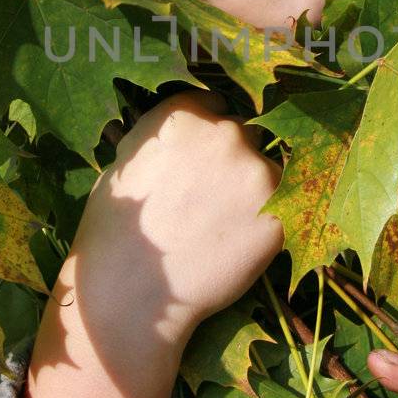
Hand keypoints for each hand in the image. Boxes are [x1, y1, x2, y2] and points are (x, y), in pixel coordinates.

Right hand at [22, 89, 282, 397]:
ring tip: (222, 227)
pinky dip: (268, 223)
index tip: (199, 159)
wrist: (130, 292)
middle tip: (209, 200)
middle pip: (243, 134)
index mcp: (183, 114)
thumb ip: (164, 136)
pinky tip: (237, 245)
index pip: (210, 104)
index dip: (204, 133)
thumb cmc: (114, 233)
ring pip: (268, 171)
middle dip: (231, 159)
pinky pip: (284, 208)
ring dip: (254, 190)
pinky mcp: (281, 214)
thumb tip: (189, 125)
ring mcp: (257, 172)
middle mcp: (225, 132)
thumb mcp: (125, 163)